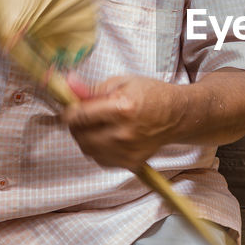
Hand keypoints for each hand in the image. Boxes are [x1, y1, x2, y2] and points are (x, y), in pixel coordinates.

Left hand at [62, 75, 183, 169]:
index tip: (68, 109)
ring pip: (87, 149)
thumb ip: (93, 89)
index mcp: (122, 109)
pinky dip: (98, 149)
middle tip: (83, 116)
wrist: (177, 116)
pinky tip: (108, 137)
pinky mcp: (131, 162)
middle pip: (80, 135)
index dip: (68, 112)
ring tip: (98, 126)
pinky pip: (100, 159)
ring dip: (86, 137)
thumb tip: (68, 86)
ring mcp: (127, 151)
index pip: (80, 116)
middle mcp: (124, 133)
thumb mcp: (122, 82)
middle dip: (76, 125)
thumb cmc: (152, 96)